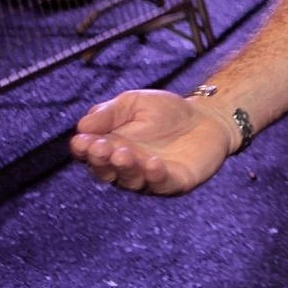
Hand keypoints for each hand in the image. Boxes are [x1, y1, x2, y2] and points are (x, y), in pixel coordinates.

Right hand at [70, 89, 233, 194]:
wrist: (207, 117)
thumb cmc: (165, 111)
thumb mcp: (134, 103)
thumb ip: (109, 113)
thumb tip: (82, 125)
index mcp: (110, 148)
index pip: (90, 153)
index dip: (84, 149)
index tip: (80, 140)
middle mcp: (125, 168)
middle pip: (106, 171)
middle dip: (101, 160)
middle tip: (101, 148)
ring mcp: (148, 178)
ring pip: (131, 179)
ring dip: (126, 168)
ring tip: (123, 154)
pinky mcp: (174, 182)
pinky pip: (161, 183)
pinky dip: (155, 175)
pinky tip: (152, 163)